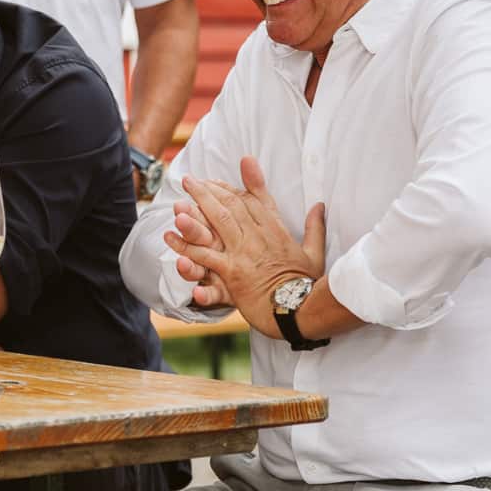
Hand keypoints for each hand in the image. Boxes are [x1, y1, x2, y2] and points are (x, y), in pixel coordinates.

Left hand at [164, 156, 326, 336]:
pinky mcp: (232, 272)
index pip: (251, 200)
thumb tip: (320, 205)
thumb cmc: (307, 284)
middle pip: (230, 205)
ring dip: (194, 209)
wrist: (301, 310)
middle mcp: (257, 236)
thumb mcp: (315, 251)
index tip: (216, 180)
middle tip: (188, 180)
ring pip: (216, 223)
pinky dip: (186, 246)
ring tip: (176, 200)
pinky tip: (169, 237)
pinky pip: (205, 256)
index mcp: (275, 229)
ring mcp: (244, 252)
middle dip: (207, 190)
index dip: (231, 188)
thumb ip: (315, 226)